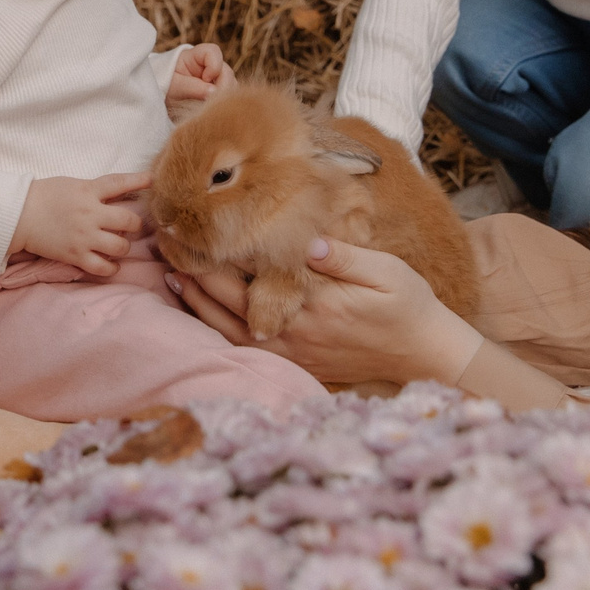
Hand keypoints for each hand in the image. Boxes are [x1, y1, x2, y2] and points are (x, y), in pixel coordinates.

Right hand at [12, 172, 149, 276]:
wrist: (18, 215)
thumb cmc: (43, 196)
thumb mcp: (71, 184)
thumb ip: (93, 189)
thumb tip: (115, 194)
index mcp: (87, 190)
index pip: (119, 182)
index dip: (139, 180)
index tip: (153, 179)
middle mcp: (90, 213)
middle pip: (129, 220)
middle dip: (135, 224)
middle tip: (130, 227)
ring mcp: (84, 236)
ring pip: (121, 246)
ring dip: (123, 247)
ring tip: (118, 245)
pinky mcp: (75, 255)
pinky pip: (103, 267)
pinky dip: (111, 268)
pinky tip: (111, 264)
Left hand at [165, 43, 231, 118]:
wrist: (162, 98)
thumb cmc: (166, 86)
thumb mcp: (176, 87)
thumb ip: (193, 88)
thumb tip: (214, 92)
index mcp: (197, 56)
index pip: (213, 52)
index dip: (214, 66)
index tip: (204, 79)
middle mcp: (210, 66)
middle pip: (226, 72)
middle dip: (222, 87)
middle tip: (212, 101)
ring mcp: (216, 79)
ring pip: (231, 85)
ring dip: (224, 97)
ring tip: (209, 108)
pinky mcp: (219, 92)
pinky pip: (228, 97)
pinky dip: (223, 104)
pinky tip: (213, 111)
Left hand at [165, 236, 482, 386]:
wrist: (424, 355)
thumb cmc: (408, 306)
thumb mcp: (386, 272)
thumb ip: (344, 257)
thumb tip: (308, 242)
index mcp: (313, 305)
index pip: (251, 275)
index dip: (215, 252)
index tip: (187, 228)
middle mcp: (293, 332)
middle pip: (229, 301)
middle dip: (195, 271)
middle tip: (165, 245)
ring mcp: (291, 352)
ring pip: (228, 328)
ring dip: (198, 302)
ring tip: (172, 275)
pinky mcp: (294, 361)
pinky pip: (243, 347)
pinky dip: (216, 328)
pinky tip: (201, 310)